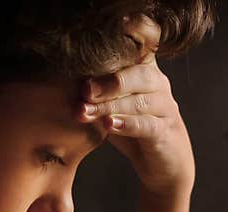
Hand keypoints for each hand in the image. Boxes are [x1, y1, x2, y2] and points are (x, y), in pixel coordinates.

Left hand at [79, 15, 194, 198]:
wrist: (163, 164)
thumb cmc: (133, 130)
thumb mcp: (113, 106)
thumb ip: (96, 92)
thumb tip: (62, 80)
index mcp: (146, 70)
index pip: (144, 41)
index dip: (132, 31)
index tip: (107, 35)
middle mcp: (159, 84)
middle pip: (137, 74)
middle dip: (107, 81)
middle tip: (84, 90)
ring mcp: (165, 108)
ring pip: (139, 101)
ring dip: (109, 106)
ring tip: (86, 112)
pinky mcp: (165, 132)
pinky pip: (147, 124)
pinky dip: (127, 124)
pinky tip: (110, 125)